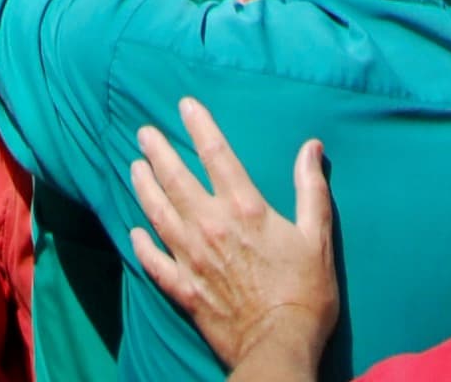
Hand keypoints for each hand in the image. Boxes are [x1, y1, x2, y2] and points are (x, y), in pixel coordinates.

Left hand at [129, 102, 337, 380]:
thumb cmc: (304, 291)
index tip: (184, 105)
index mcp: (244, 208)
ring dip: (144, 188)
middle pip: (176, 179)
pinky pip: (156, 264)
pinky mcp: (184, 290)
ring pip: (159, 214)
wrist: (280, 345)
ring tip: (134, 168)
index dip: (199, 126)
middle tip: (142, 133)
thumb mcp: (316, 236)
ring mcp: (192, 258)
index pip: (216, 154)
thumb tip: (312, 146)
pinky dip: (143, 248)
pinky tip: (134, 234)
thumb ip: (311, 189)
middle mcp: (211, 226)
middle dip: (158, 152)